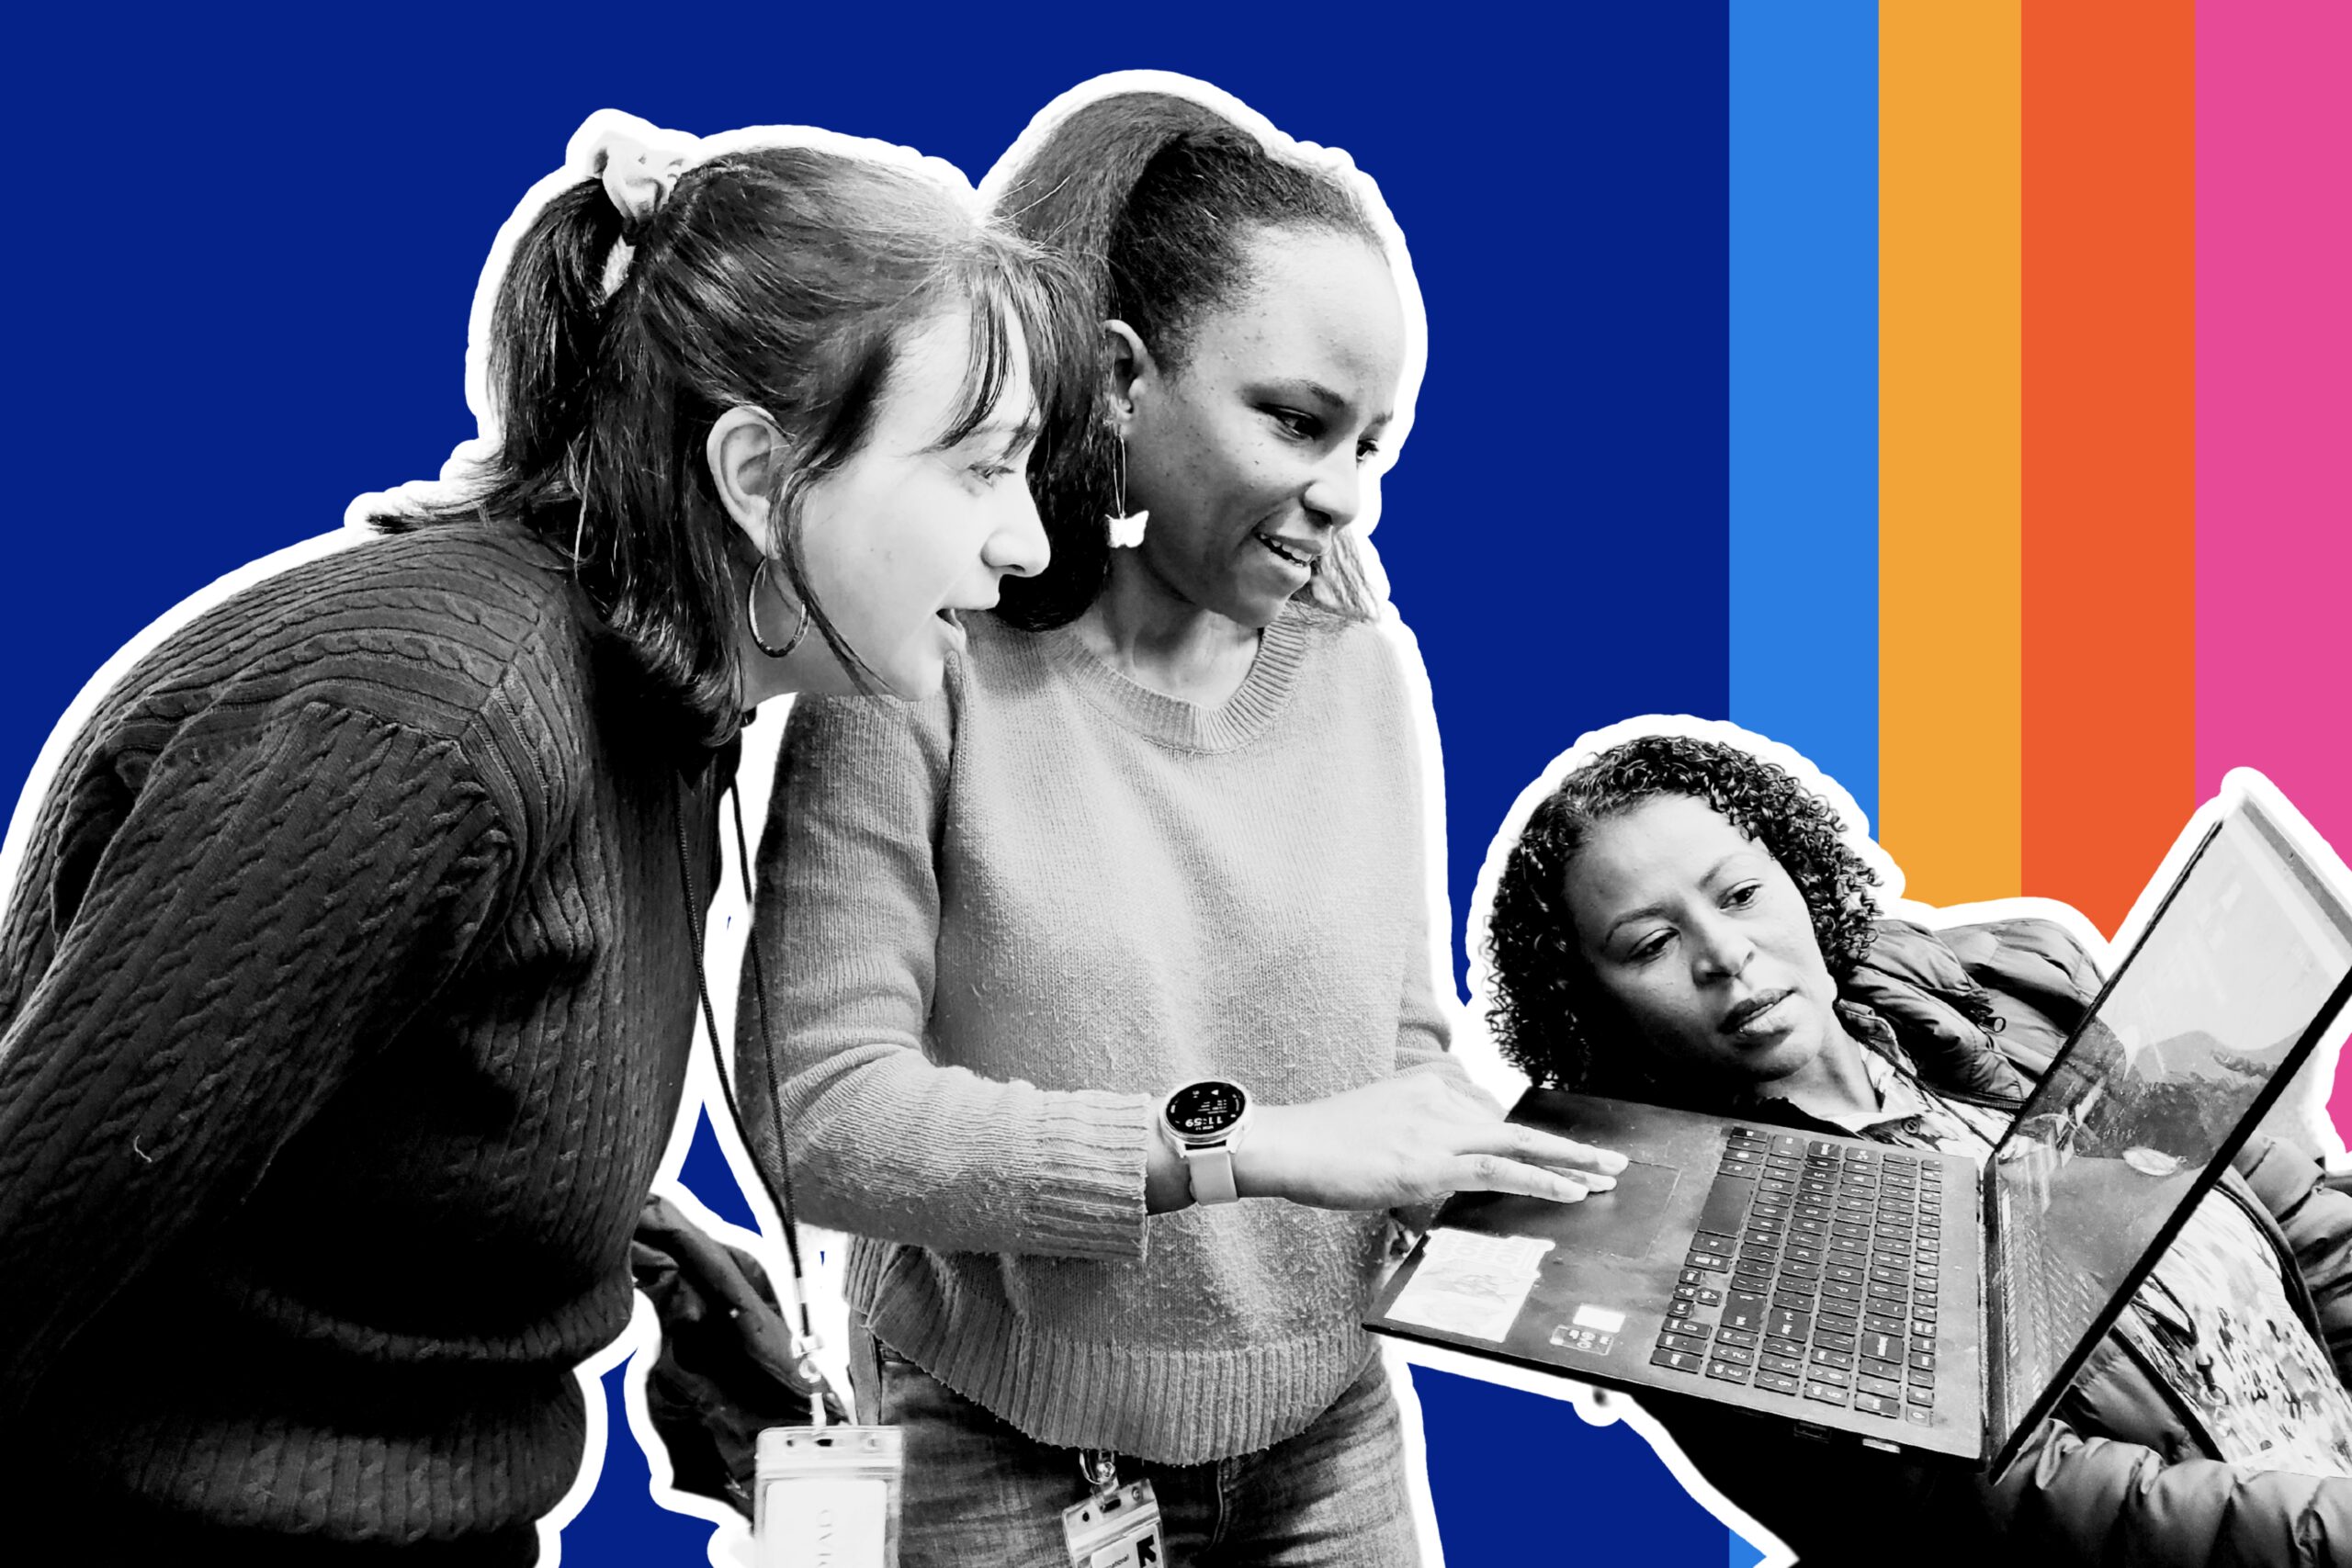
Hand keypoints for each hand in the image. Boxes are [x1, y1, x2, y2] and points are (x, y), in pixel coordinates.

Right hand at [1232, 1074, 1626, 1210]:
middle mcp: (1439, 1101)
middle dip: (1569, 1146)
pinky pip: (1497, 1170)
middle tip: (1611, 1159)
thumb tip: (1434, 1182)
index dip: (1528, 1144)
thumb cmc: (1321, 1145)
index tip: (1557, 1158)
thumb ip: (1413, 1148)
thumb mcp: (1376, 1132)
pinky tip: (1567, 1192)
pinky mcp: (1430, 1162)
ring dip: (1569, 1164)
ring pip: (1518, 1144)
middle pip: (1516, 1125)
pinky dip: (1539, 1180)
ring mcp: (1436, 1130)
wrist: (1288, 1144)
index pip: (1491, 1117)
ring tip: (1604, 1178)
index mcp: (1427, 1089)